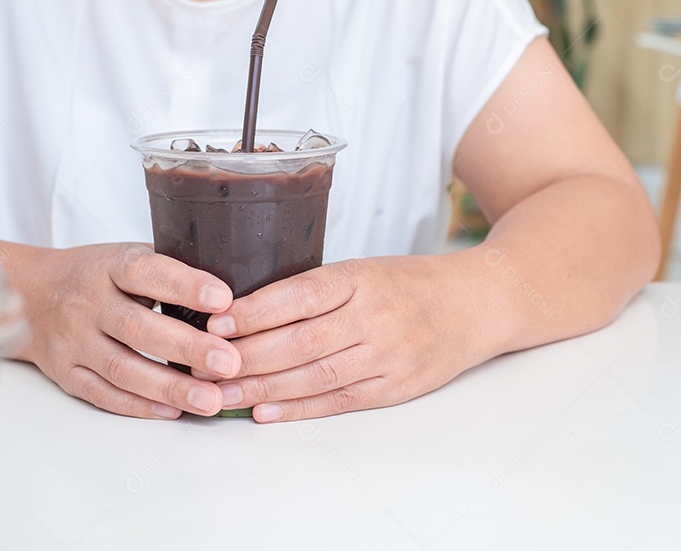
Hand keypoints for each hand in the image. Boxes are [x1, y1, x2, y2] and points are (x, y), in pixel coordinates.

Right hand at [16, 243, 242, 418]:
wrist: (31, 293)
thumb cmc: (102, 275)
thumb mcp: (131, 256)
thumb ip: (173, 270)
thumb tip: (238, 291)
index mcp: (111, 266)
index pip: (147, 272)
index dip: (184, 285)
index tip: (223, 299)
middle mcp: (88, 303)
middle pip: (138, 328)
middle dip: (187, 347)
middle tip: (229, 363)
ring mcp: (73, 341)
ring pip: (122, 368)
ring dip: (170, 387)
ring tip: (211, 400)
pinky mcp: (65, 373)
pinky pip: (103, 394)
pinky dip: (139, 406)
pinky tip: (174, 410)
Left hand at [205, 255, 493, 422]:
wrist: (477, 304)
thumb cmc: (411, 284)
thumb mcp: (365, 269)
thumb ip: (317, 289)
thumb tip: (245, 312)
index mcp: (362, 278)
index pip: (301, 294)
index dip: (256, 311)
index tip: (216, 322)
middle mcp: (375, 316)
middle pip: (302, 341)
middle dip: (247, 357)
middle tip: (204, 366)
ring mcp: (388, 355)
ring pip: (316, 375)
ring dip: (264, 388)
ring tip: (223, 394)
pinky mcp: (397, 387)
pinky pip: (341, 400)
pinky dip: (300, 408)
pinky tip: (266, 411)